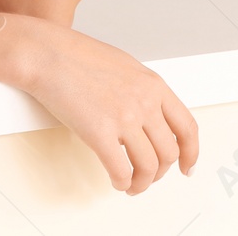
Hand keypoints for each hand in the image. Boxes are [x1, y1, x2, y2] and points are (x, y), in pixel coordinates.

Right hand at [12, 19, 198, 193]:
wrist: (45, 54)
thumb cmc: (74, 55)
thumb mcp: (123, 66)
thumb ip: (141, 91)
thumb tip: (147, 116)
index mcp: (153, 85)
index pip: (187, 127)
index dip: (191, 153)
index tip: (187, 166)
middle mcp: (144, 102)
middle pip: (169, 152)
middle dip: (160, 172)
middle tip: (148, 177)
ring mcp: (124, 118)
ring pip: (149, 166)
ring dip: (142, 182)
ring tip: (131, 184)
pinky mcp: (100, 133)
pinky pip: (121, 171)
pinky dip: (122, 183)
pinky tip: (116, 181)